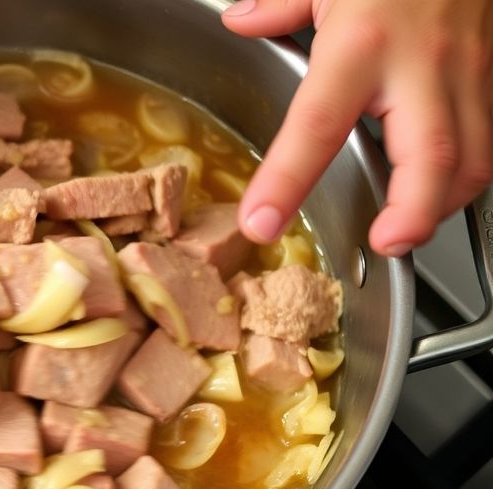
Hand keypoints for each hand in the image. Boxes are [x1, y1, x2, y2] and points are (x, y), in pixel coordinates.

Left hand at [223, 0, 492, 256]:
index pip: (317, 127)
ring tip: (403, 230)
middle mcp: (421, 65)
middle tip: (383, 245)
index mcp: (363, 42)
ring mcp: (468, 71)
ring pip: (473, 158)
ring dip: (441, 206)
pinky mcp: (492, 74)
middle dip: (412, 214)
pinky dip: (463, 176)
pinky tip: (435, 190)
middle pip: (432, 158)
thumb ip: (279, 2)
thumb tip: (240, 21)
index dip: (286, 182)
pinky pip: (487, 136)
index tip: (260, 222)